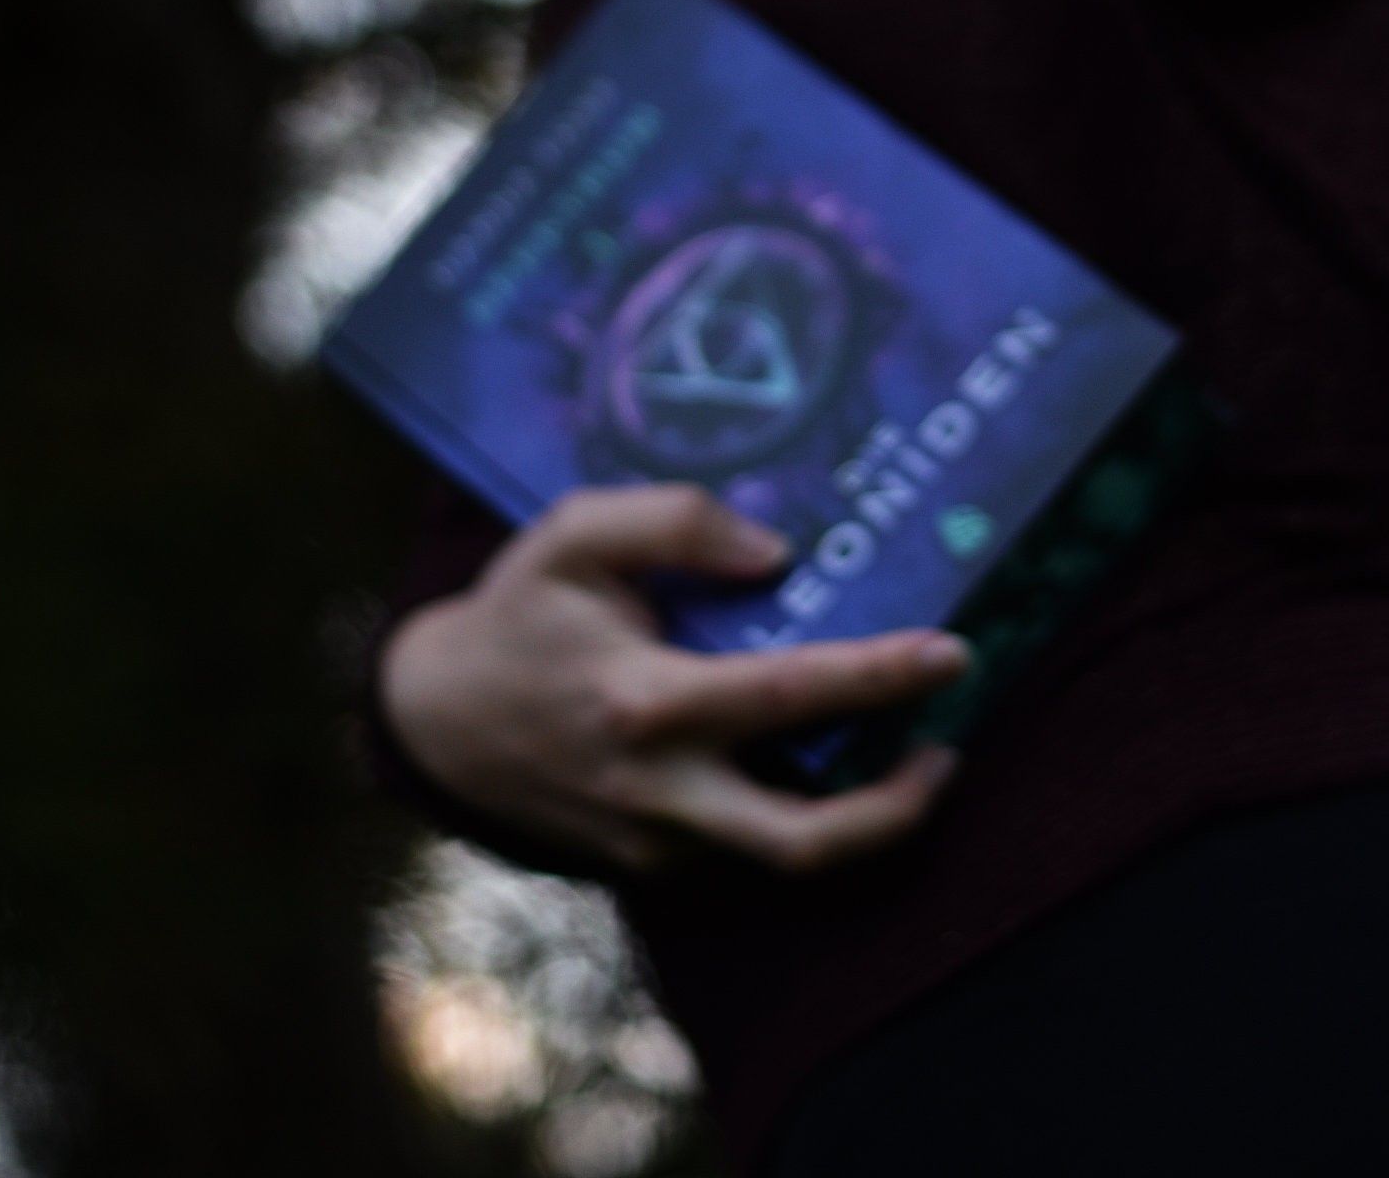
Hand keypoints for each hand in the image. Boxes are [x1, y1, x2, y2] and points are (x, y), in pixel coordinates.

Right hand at [378, 484, 967, 876]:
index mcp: (645, 701)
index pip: (787, 696)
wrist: (437, 719)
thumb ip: (674, 521)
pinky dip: (799, 812)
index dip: (878, 678)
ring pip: (781, 857)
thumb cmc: (518, 612)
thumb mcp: (573, 532)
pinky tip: (823, 758)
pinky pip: (744, 849)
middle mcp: (658, 789)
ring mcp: (654, 842)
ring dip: (861, 816)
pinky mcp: (649, 866)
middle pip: (803, 839)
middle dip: (897, 808)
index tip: (951, 653)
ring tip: (910, 751)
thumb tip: (777, 554)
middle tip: (950, 747)